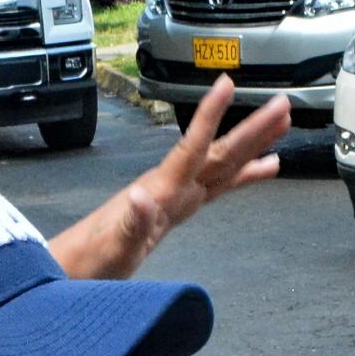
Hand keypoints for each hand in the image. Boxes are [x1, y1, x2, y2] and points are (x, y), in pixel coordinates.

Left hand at [47, 78, 291, 280]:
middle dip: (252, 130)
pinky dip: (243, 176)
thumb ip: (130, 224)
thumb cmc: (91, 262)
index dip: (210, 117)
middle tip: (282, 105)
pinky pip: (219, 186)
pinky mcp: (177, 209)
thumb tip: (144, 196)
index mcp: (160, 192)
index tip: (227, 84)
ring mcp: (175, 197)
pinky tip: (263, 169)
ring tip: (282, 124)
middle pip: (219, 153)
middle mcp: (171, 188)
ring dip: (253, 144)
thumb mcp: (111, 250)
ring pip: (223, 164)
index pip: (192, 148)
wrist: (72, 271)